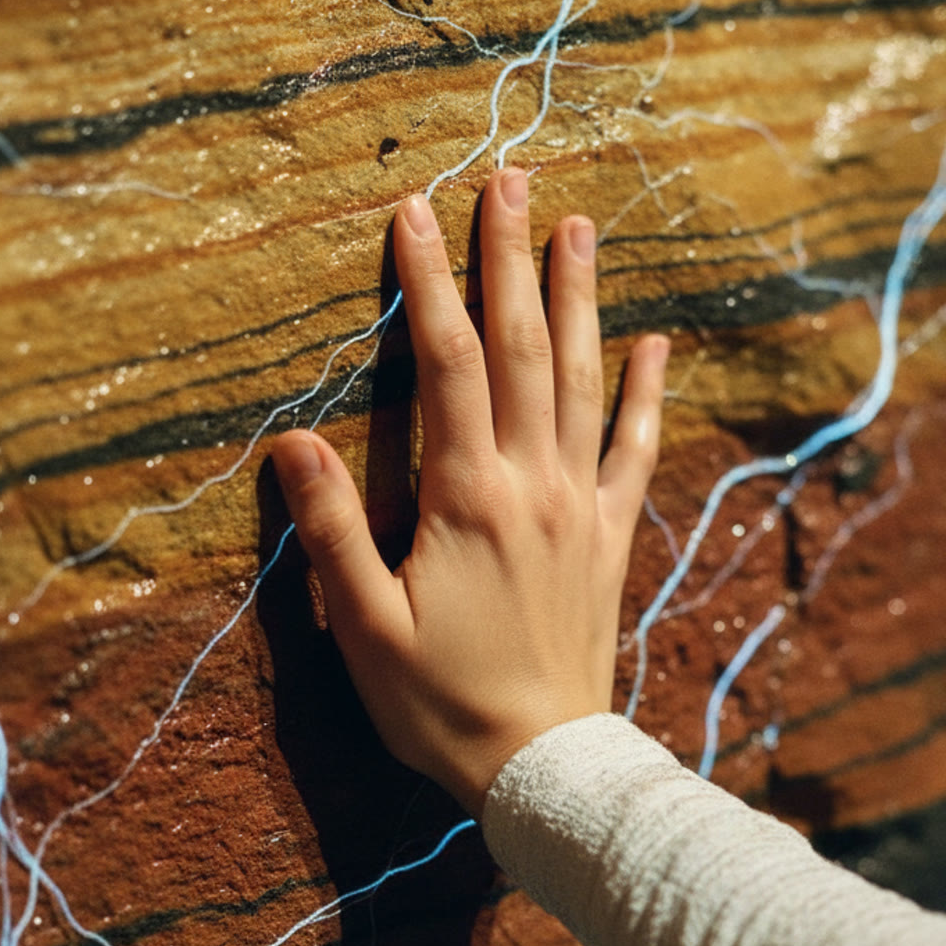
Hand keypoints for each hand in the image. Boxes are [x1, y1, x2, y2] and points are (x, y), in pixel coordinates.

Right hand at [270, 167, 668, 819]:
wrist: (543, 766)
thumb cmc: (440, 704)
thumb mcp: (365, 626)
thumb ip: (333, 531)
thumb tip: (293, 443)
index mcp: (467, 496)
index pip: (446, 363)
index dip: (429, 282)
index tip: (414, 212)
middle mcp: (532, 483)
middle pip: (520, 349)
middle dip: (509, 259)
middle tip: (508, 180)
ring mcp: (580, 506)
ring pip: (582, 380)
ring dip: (577, 300)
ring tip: (578, 226)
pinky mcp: (609, 537)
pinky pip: (634, 449)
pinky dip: (645, 392)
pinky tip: (652, 343)